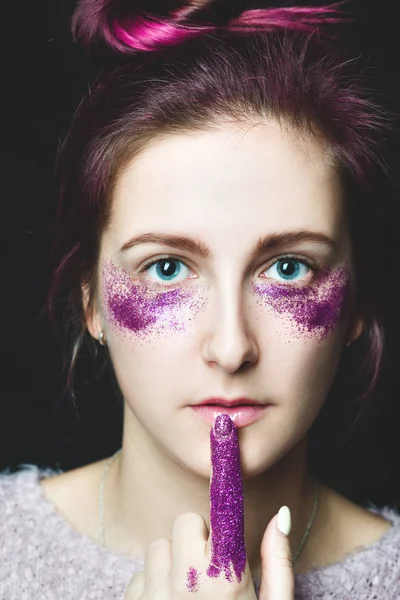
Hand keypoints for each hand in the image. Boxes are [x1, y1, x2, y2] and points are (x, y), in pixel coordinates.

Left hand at [125, 414, 294, 599]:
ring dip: (172, 565)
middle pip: (186, 523)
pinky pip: (137, 577)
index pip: (227, 510)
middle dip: (196, 541)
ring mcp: (156, 595)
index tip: (224, 431)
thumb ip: (277, 562)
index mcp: (228, 578)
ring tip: (188, 596)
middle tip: (209, 572)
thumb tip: (281, 514)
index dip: (227, 468)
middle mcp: (188, 583)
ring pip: (158, 548)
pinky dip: (150, 589)